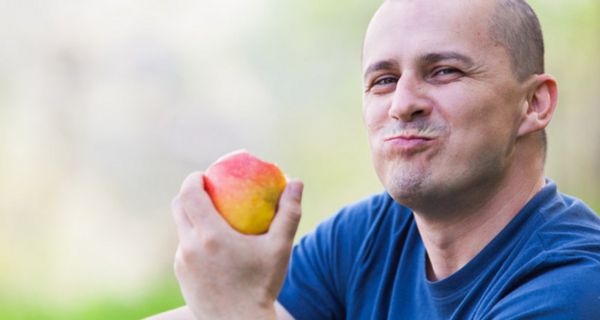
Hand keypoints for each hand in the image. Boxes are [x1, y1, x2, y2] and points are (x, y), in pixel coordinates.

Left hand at [171, 172, 302, 319]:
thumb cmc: (263, 285)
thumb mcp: (280, 248)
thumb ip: (289, 213)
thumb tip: (297, 181)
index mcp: (210, 235)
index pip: (190, 194)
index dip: (194, 179)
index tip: (205, 175)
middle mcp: (189, 247)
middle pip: (178, 207)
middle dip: (189, 193)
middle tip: (208, 190)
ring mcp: (182, 263)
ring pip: (181, 229)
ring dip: (192, 218)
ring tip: (213, 218)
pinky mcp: (181, 277)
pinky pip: (184, 249)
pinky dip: (195, 240)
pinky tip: (213, 246)